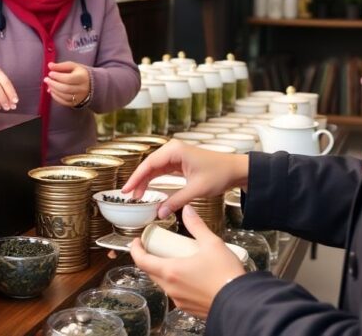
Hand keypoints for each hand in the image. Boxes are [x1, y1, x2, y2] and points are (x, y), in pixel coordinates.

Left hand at [45, 61, 89, 107]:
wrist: (90, 84)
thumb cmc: (79, 73)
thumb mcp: (73, 66)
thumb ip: (61, 66)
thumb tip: (50, 65)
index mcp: (82, 77)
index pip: (68, 79)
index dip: (57, 76)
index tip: (50, 73)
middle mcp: (82, 89)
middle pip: (65, 88)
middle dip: (53, 84)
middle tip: (46, 79)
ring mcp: (79, 97)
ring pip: (64, 96)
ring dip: (53, 90)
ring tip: (49, 84)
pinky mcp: (75, 103)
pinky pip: (64, 102)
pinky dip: (55, 97)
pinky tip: (52, 91)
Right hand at [122, 140, 249, 218]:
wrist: (235, 170)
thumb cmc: (219, 174)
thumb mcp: (196, 189)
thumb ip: (176, 201)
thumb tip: (160, 213)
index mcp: (175, 151)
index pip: (149, 164)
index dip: (136, 178)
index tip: (126, 190)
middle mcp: (173, 150)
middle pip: (149, 165)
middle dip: (138, 181)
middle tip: (128, 196)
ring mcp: (176, 155)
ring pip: (154, 168)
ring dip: (145, 181)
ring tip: (137, 196)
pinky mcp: (180, 162)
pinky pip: (162, 170)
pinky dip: (154, 180)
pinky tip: (148, 190)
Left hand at [130, 206, 246, 317]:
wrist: (241, 302)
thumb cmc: (226, 275)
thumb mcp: (212, 244)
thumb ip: (197, 226)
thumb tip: (187, 210)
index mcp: (170, 271)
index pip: (142, 261)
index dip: (135, 250)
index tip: (136, 242)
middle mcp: (170, 288)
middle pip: (151, 272)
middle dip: (149, 258)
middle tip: (155, 247)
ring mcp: (179, 300)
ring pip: (163, 283)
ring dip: (163, 271)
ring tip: (174, 259)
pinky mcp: (188, 307)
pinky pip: (175, 293)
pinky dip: (176, 282)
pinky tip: (188, 276)